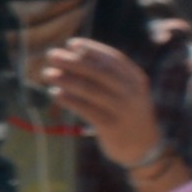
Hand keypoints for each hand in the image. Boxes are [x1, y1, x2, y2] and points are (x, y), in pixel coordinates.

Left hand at [33, 34, 163, 175]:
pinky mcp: (111, 127)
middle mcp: (131, 93)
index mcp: (136, 79)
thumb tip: (75, 56)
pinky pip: (86, 110)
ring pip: (90, 90)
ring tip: (48, 73)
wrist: (144, 147)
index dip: (92, 49)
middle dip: (73, 62)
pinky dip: (69, 100)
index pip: (113, 58)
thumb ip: (108, 76)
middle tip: (52, 55)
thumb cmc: (127, 113)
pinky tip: (56, 93)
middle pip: (99, 72)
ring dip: (66, 79)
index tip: (71, 43)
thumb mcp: (127, 91)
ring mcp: (122, 110)